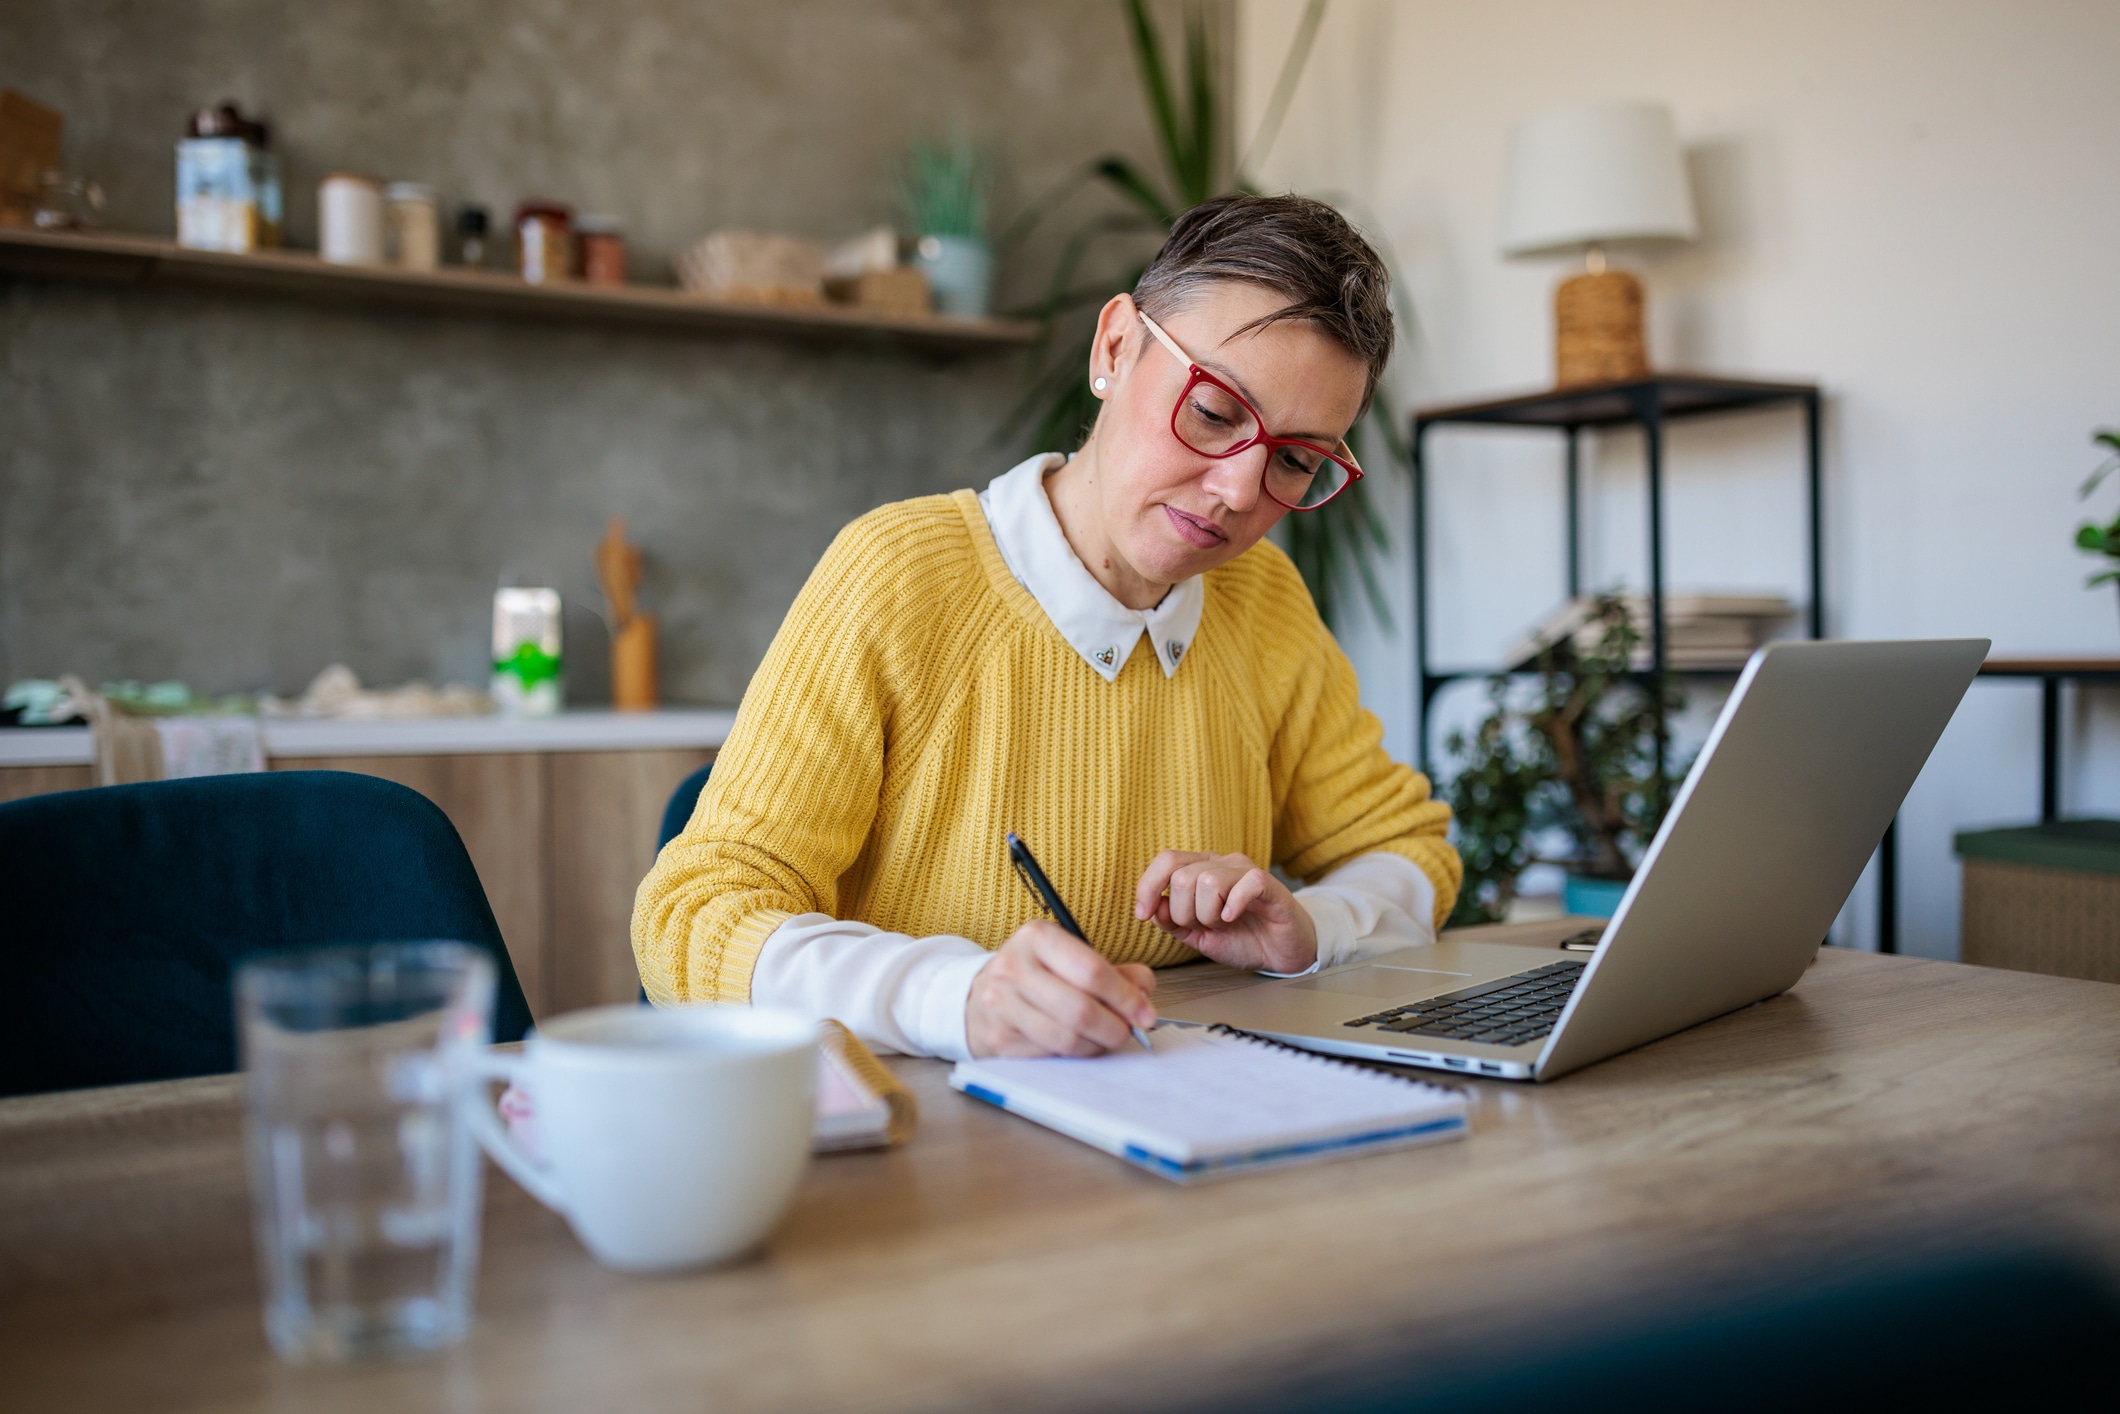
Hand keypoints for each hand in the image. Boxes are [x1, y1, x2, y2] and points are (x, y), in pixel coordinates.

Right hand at [966, 920, 1157, 1057]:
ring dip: (1096, 1044)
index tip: (1145, 1014)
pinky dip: (1075, 1054)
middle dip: (1115, 1027)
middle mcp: (1013, 967)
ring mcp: (1001, 1004)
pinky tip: (1080, 1044)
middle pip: (1080, 1009)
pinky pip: (1049, 1054)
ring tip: (1105, 1037)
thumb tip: (1144, 992)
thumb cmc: (1035, 975)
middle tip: (1128, 1031)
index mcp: (1037, 937)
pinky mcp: (998, 1036)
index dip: (1126, 997)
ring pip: (1066, 1037)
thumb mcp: (1070, 958)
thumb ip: (1114, 972)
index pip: (1092, 970)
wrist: (980, 995)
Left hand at [1135, 850, 1316, 973]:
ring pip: (1208, 881)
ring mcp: (1246, 872)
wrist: (1282, 952)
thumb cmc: (1243, 938)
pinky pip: (1245, 884)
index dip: (1148, 886)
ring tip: (1223, 924)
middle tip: (1203, 926)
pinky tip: (1234, 918)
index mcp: (1202, 869)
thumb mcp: (1197, 935)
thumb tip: (1153, 907)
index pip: (1166, 861)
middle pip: (1182, 876)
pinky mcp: (1269, 885)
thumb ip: (1173, 921)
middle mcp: (1222, 863)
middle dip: (1184, 912)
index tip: (1143, 914)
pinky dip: (1233, 905)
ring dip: (1208, 914)